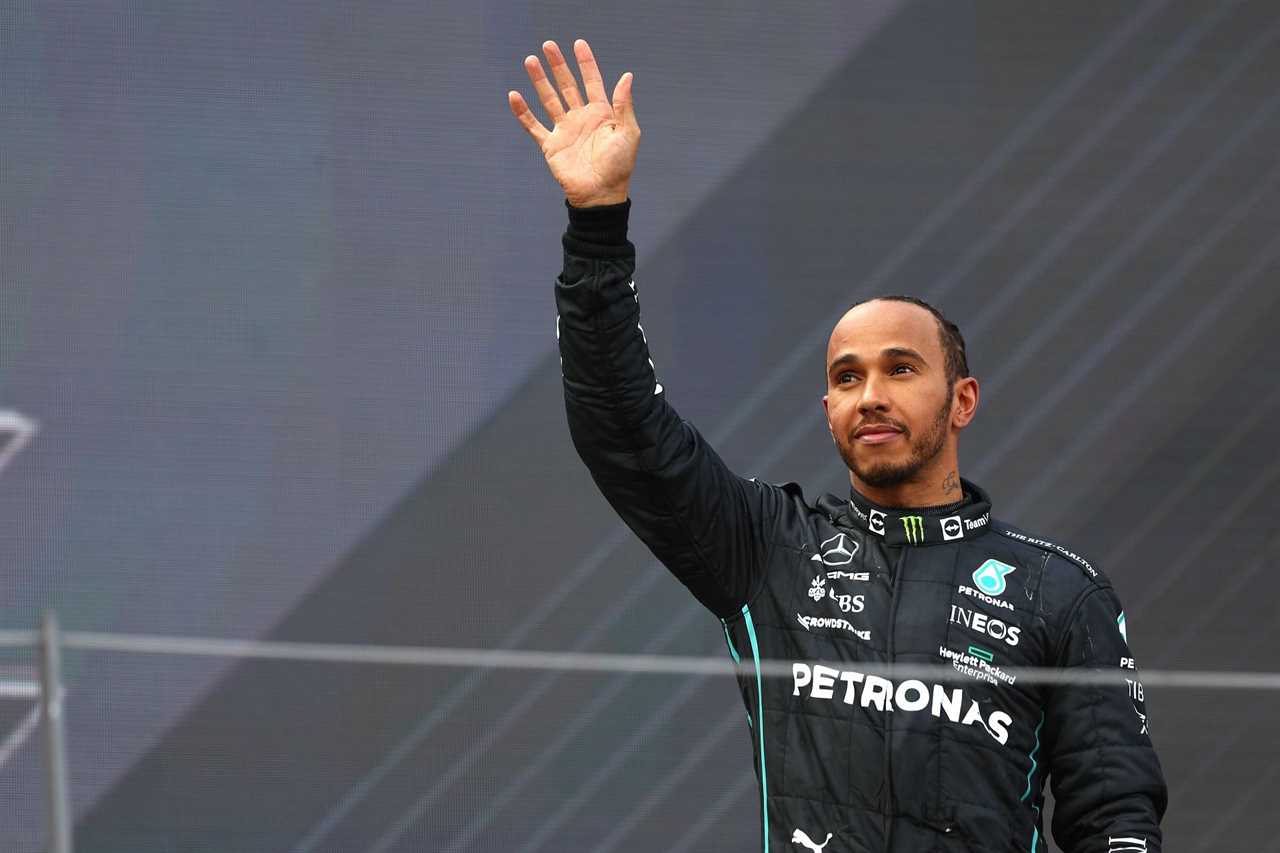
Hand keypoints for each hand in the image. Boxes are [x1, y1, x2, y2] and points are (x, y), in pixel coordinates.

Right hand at [508, 39, 638, 206]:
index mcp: (601, 114)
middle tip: (548, 45)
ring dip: (539, 80)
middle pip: (567, 85)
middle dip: (558, 65)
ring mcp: (564, 130)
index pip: (592, 81)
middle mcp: (581, 118)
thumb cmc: (619, 167)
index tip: (578, 43)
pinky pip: (533, 126)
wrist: (600, 194)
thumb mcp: (628, 133)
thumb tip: (627, 75)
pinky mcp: (550, 145)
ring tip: (530, 60)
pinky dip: (523, 112)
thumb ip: (623, 104)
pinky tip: (514, 96)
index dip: (586, 63)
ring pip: (549, 99)